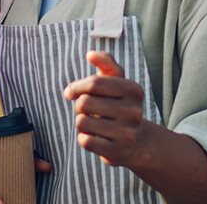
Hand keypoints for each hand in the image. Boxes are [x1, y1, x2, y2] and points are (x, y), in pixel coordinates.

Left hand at [63, 50, 148, 167]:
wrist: (135, 141)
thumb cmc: (117, 103)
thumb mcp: (115, 80)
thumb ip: (105, 61)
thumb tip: (91, 54)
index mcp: (133, 90)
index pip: (94, 83)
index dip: (76, 86)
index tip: (71, 91)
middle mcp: (134, 112)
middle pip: (85, 102)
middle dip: (78, 105)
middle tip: (86, 109)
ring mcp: (127, 134)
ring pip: (82, 122)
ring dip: (80, 122)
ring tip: (92, 122)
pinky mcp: (118, 152)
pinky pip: (85, 141)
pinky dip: (83, 138)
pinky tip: (95, 137)